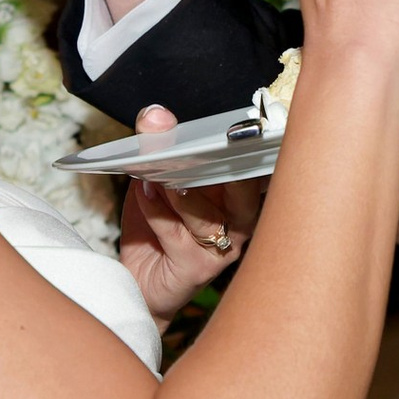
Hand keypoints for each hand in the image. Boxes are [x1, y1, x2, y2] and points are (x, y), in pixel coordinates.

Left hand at [115, 106, 261, 321]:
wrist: (142, 283)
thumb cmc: (157, 230)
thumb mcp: (157, 180)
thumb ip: (159, 147)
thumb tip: (155, 115)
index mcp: (238, 194)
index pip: (256, 165)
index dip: (253, 145)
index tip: (241, 125)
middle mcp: (240, 221)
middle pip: (245, 188)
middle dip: (223, 162)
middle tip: (202, 143)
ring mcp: (223, 247)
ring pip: (208, 215)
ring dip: (181, 191)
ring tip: (158, 172)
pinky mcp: (198, 267)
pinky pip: (177, 234)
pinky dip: (157, 210)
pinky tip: (144, 192)